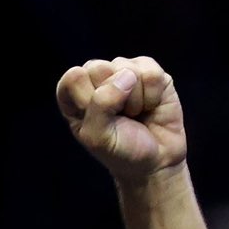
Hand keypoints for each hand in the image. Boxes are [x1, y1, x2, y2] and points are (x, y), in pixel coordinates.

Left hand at [56, 56, 187, 184]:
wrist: (155, 160)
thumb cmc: (120, 150)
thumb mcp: (98, 137)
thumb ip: (100, 104)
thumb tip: (126, 76)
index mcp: (74, 94)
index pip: (73, 77)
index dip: (87, 99)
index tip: (97, 120)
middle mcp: (97, 78)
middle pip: (98, 67)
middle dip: (112, 99)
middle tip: (119, 117)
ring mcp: (124, 71)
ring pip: (127, 69)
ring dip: (135, 100)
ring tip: (135, 114)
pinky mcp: (150, 71)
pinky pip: (151, 73)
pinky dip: (153, 96)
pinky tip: (150, 106)